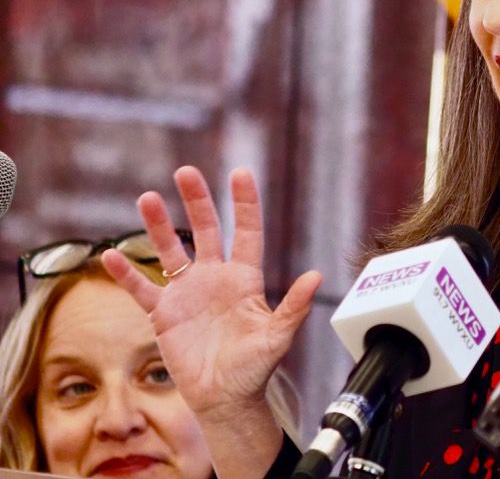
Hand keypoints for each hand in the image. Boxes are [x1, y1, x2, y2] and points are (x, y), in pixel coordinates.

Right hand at [102, 166, 321, 423]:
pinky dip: (126, 274)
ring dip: (159, 226)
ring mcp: (187, 293)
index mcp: (245, 279)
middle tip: (187, 172)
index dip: (244, 203)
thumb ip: (294, 306)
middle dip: (197, 201)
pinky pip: (142, 289)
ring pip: (171, 251)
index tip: (241, 173)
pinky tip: (111, 256)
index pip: (246, 232)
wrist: (226, 398)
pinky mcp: (164, 314)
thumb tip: (317, 276)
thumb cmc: (255, 369)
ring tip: (148, 198)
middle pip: (206, 230)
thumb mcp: (278, 337)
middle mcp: (215, 278)